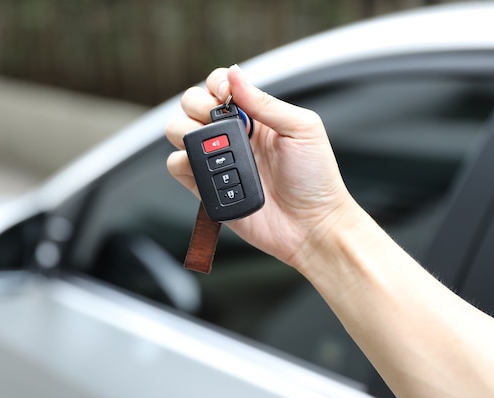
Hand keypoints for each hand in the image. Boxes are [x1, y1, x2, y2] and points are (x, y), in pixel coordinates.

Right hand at [165, 65, 356, 267]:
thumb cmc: (316, 179)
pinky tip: (204, 168)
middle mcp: (233, 136)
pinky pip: (177, 167)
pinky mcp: (207, 188)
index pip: (220, 87)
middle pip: (192, 105)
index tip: (225, 95)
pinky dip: (182, 162)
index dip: (216, 85)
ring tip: (214, 149)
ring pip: (178, 132)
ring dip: (187, 133)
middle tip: (221, 125)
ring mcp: (218, 162)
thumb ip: (265, 102)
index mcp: (255, 117)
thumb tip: (234, 74)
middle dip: (197, 106)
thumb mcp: (301, 129)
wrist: (311, 226)